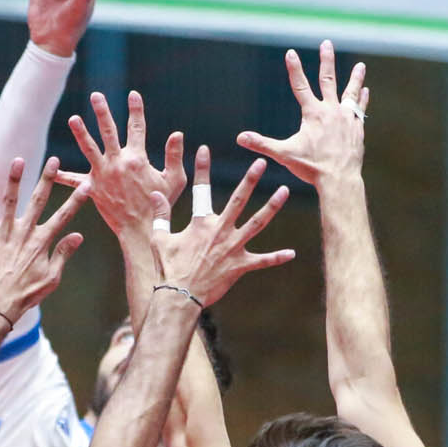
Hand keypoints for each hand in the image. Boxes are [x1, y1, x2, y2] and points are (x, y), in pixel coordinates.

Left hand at [0, 157, 88, 322]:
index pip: (63, 216)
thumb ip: (63, 254)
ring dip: (14, 180)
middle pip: (38, 201)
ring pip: (9, 202)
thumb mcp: (51, 278)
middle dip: (47, 179)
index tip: (87, 185)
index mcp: (41, 242)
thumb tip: (78, 236)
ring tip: (19, 160)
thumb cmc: (27, 294)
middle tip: (54, 160)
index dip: (76, 200)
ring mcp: (4, 234)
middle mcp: (24, 233)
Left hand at [64, 90, 185, 241]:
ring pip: (89, 149)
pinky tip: (51, 169)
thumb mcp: (175, 180)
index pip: (137, 127)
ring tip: (73, 119)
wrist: (141, 230)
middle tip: (96, 96)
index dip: (136, 110)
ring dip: (81, 133)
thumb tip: (177, 133)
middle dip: (102, 112)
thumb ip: (175, 156)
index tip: (133, 95)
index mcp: (137, 158)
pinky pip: (74, 181)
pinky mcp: (93, 188)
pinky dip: (63, 176)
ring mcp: (103, 175)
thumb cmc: (161, 205)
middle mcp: (118, 163)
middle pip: (108, 131)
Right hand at [150, 159, 294, 307]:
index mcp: (201, 223)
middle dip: (250, 179)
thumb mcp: (160, 239)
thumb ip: (161, 215)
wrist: (180, 296)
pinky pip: (263, 261)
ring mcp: (233, 248)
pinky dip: (277, 258)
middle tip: (261, 163)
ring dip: (272, 206)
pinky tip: (292, 254)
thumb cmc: (169, 268)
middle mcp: (221, 231)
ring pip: (258, 222)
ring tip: (284, 191)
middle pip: (239, 199)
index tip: (205, 150)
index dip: (201, 168)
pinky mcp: (240, 266)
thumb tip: (155, 193)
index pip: (200, 190)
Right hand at [236, 40, 367, 186]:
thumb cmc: (312, 167)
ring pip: (351, 92)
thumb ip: (262, 143)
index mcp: (312, 113)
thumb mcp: (284, 154)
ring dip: (355, 77)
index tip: (291, 52)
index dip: (294, 68)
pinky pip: (359, 109)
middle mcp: (331, 111)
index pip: (300, 85)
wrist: (339, 179)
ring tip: (361, 66)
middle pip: (328, 80)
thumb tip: (240, 138)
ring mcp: (346, 118)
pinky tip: (364, 91)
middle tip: (327, 44)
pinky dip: (361, 99)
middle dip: (326, 60)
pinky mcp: (357, 128)